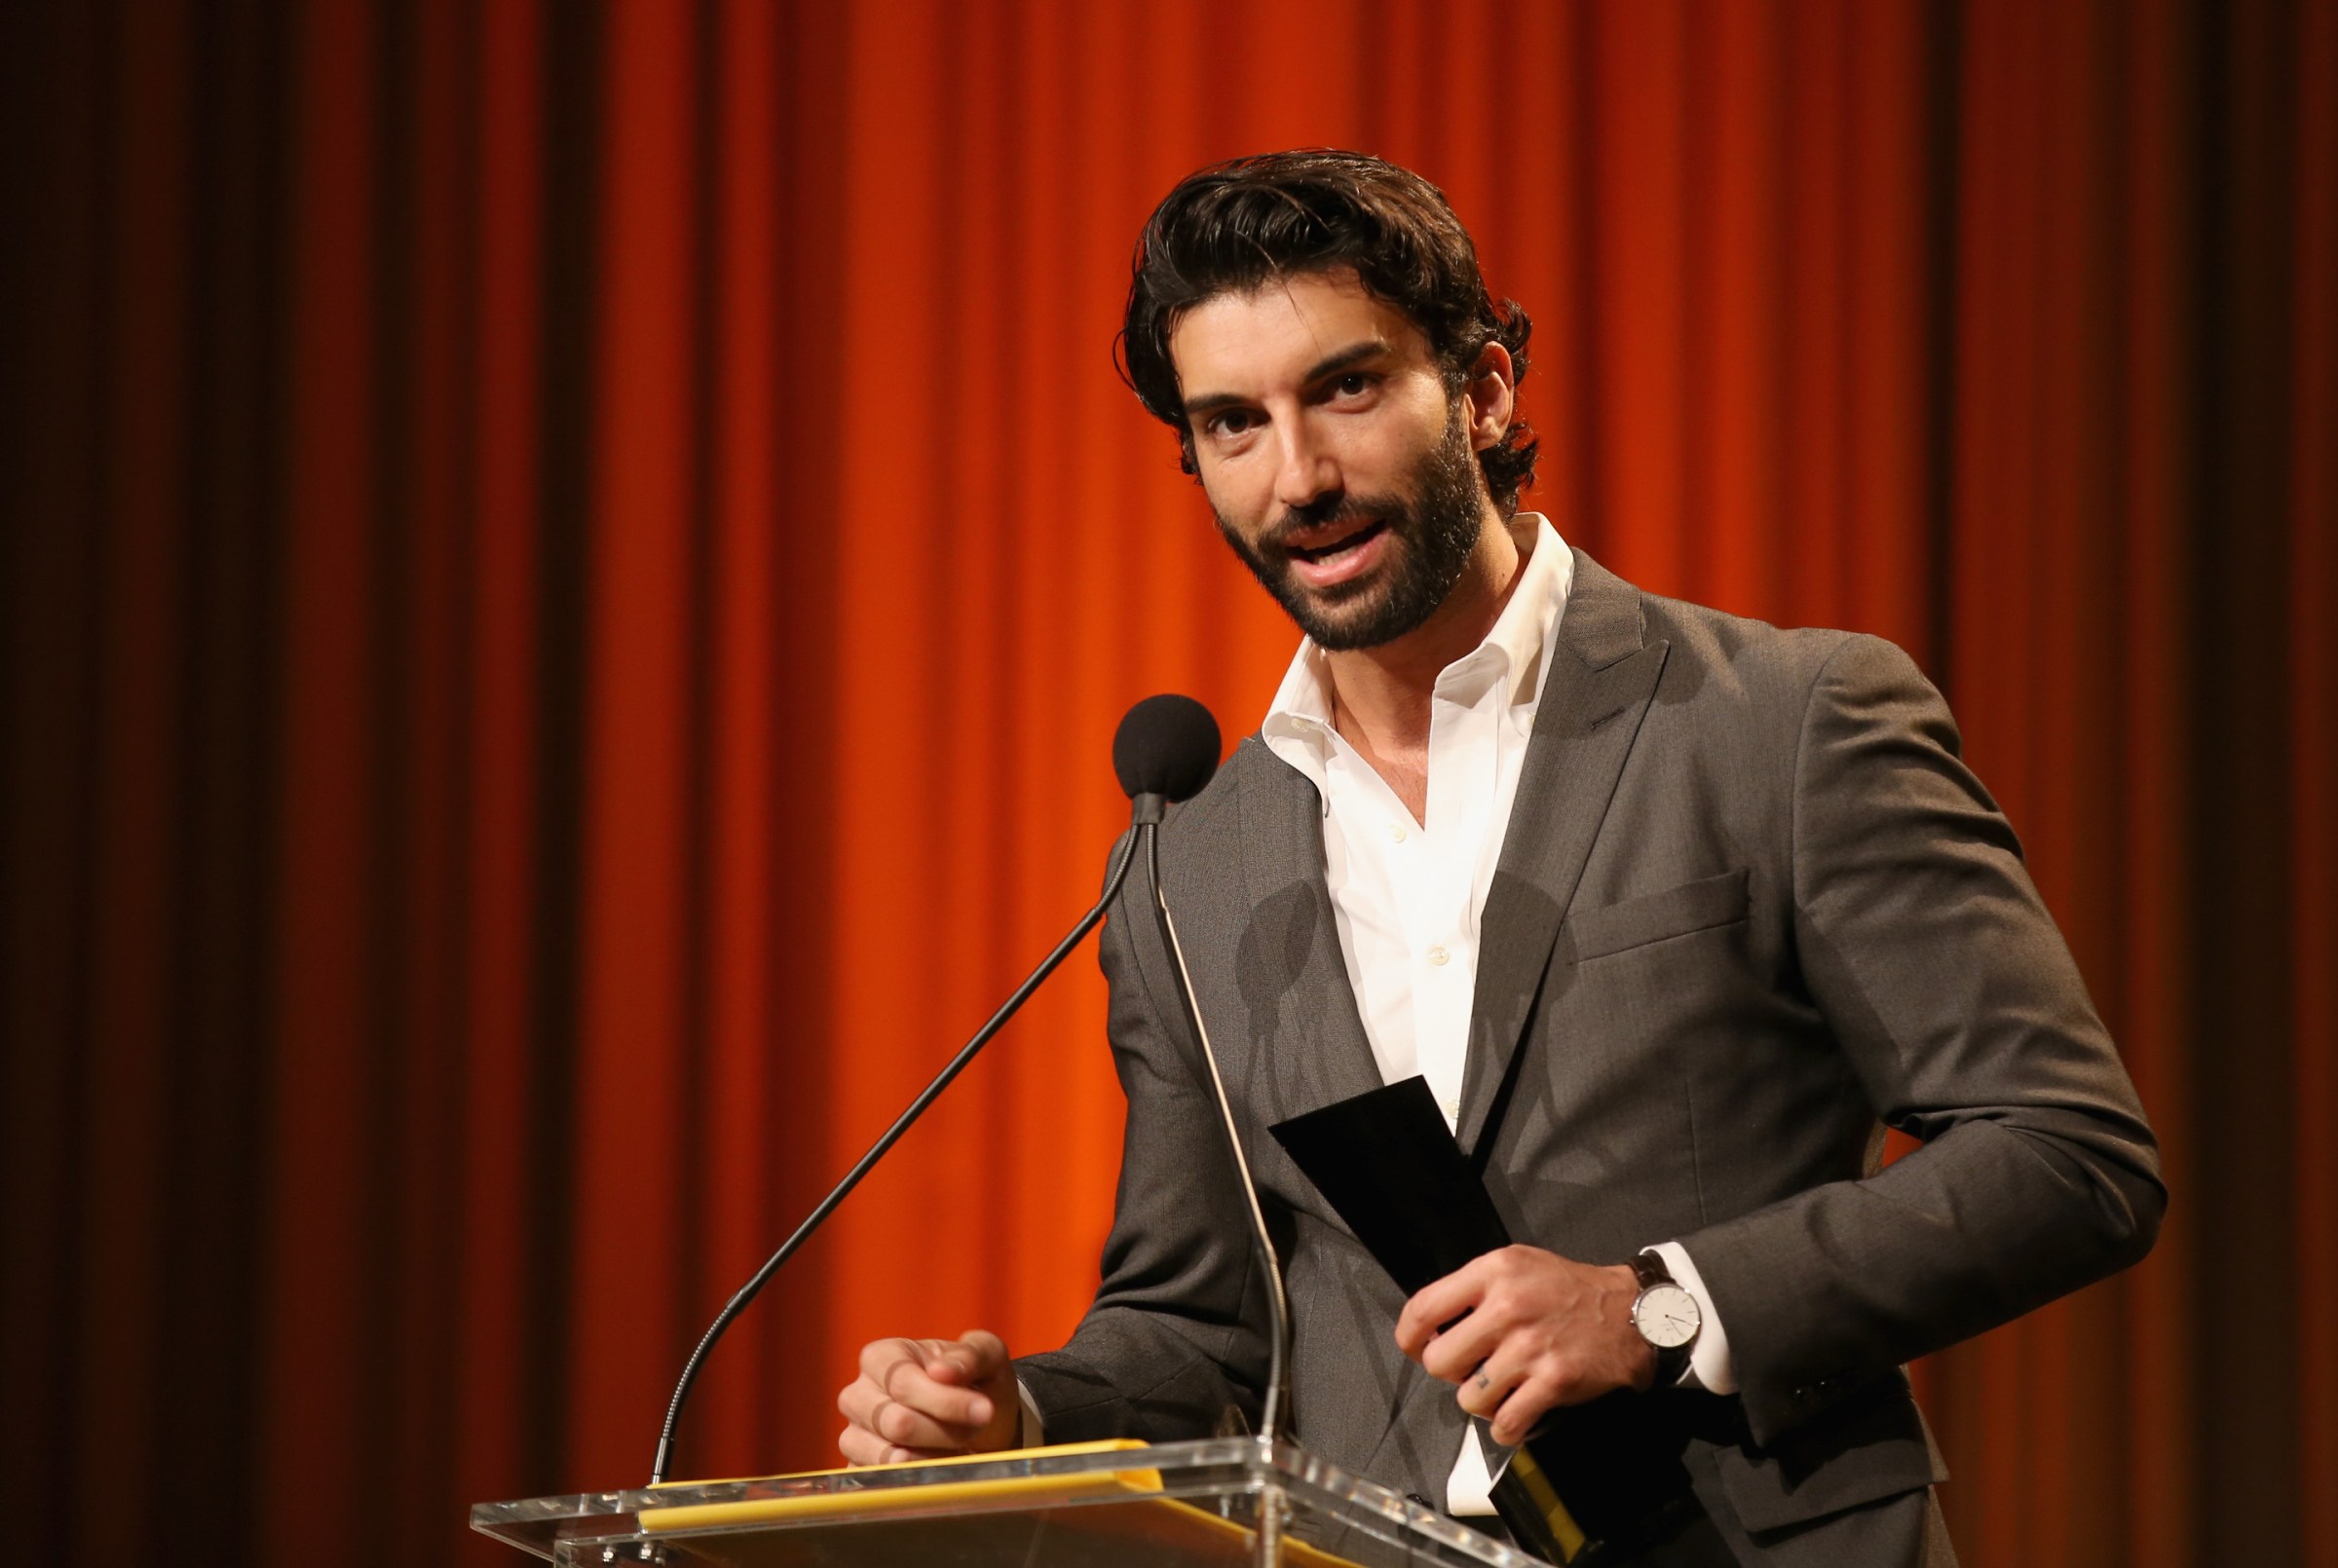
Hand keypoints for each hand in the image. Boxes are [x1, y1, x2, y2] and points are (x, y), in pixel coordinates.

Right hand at [836, 1330, 1020, 1465]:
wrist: (977, 1423)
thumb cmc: (977, 1382)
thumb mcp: (986, 1356)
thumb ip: (969, 1356)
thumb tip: (940, 1371)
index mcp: (881, 1358)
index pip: (904, 1384)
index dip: (946, 1402)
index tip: (985, 1410)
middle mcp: (857, 1396)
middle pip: (898, 1424)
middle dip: (946, 1431)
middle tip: (975, 1428)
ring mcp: (854, 1437)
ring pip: (894, 1459)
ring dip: (937, 1457)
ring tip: (956, 1444)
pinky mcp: (859, 1472)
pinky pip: (888, 1485)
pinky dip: (924, 1479)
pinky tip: (941, 1464)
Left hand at [1392, 1245, 1653, 1446]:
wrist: (1631, 1313)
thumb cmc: (1567, 1290)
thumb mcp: (1516, 1266)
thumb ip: (1472, 1289)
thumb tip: (1429, 1327)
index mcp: (1492, 1272)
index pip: (1422, 1309)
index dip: (1409, 1338)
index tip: (1417, 1347)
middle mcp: (1508, 1307)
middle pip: (1438, 1361)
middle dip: (1451, 1372)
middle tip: (1472, 1367)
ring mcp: (1530, 1347)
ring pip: (1469, 1398)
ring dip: (1482, 1402)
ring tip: (1501, 1388)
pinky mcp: (1554, 1381)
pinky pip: (1506, 1423)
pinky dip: (1508, 1428)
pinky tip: (1518, 1412)